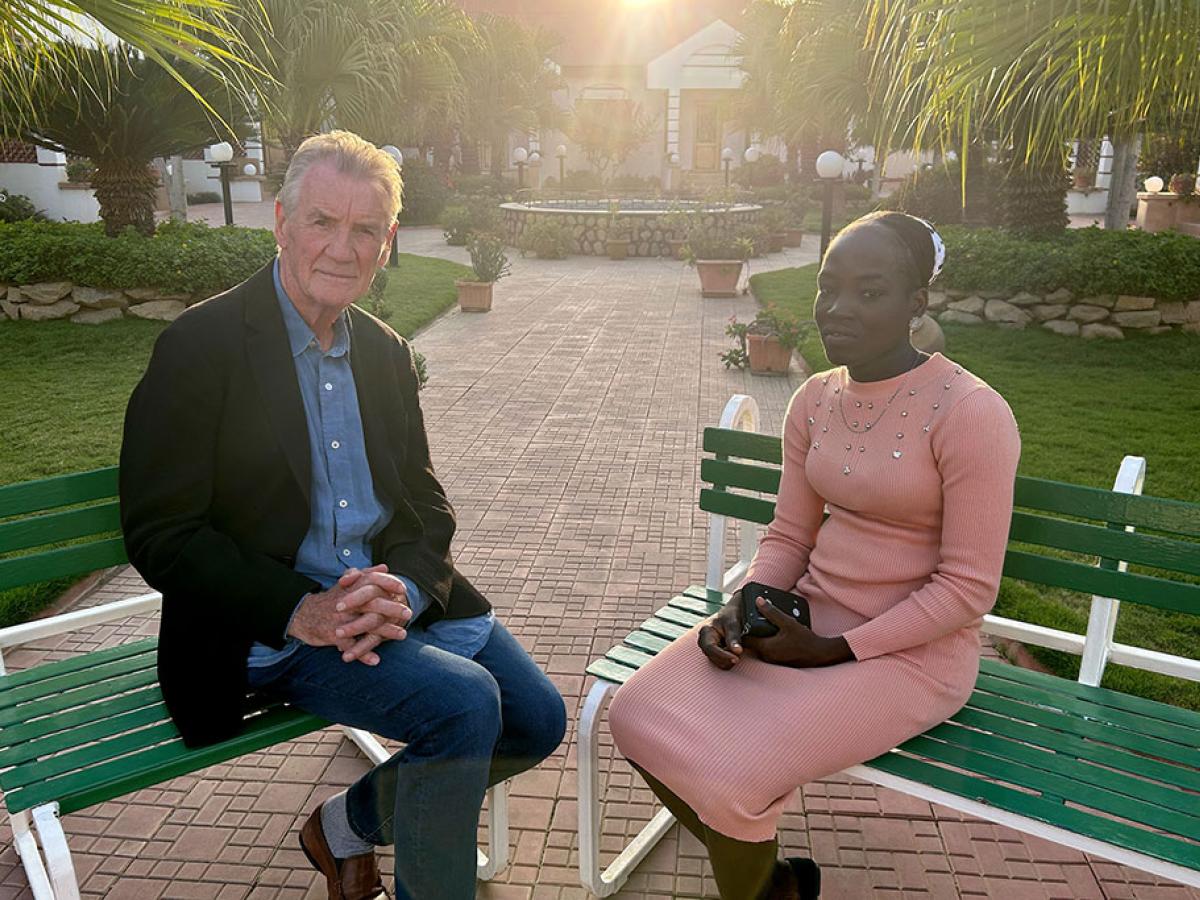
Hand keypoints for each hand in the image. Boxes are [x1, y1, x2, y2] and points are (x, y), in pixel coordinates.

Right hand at [288, 565, 410, 664]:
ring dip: (385, 631)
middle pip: (372, 603)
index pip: (370, 582)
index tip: (403, 588)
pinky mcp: (333, 636)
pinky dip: (362, 654)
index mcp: (350, 590)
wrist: (303, 616)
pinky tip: (376, 660)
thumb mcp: (346, 585)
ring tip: (402, 635)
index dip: (387, 583)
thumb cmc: (330, 600)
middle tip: (408, 613)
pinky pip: (350, 646)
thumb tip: (384, 567)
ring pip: (365, 625)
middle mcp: (346, 603)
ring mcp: (340, 620)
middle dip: (391, 609)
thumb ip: (365, 575)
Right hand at [697, 594, 745, 669]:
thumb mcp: (733, 623)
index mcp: (706, 631)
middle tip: (739, 657)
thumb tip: (737, 651)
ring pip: (717, 662)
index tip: (736, 659)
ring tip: (738, 653)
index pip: (710, 648)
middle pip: (712, 657)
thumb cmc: (733, 614)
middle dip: (726, 659)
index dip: (722, 655)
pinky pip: (721, 661)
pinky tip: (735, 654)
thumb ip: (734, 637)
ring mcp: (709, 647)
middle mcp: (704, 641)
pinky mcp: (716, 652)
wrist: (735, 611)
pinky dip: (728, 660)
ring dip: (727, 660)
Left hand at [741, 596, 853, 667]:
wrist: (820, 654)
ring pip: (759, 644)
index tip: (742, 616)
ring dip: (759, 634)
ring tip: (761, 621)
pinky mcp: (777, 660)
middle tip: (751, 616)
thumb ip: (772, 612)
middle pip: (751, 641)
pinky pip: (767, 648)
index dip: (742, 627)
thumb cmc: (804, 640)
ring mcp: (772, 659)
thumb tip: (757, 601)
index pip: (744, 638)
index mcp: (765, 647)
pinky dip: (766, 639)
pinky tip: (772, 630)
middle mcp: (766, 656)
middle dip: (750, 629)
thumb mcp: (788, 623)